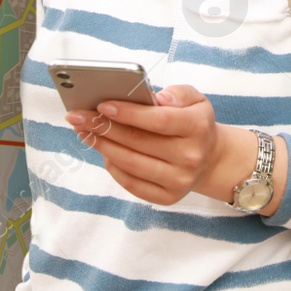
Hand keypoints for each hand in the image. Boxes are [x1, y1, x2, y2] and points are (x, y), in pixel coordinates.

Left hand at [67, 83, 237, 205]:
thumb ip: (177, 93)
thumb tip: (157, 98)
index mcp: (198, 128)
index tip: (101, 105)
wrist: (211, 159)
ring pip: (130, 163)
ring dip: (102, 146)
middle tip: (79, 116)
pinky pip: (132, 183)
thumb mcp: (196, 99)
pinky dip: (113, 167)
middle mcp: (190, 157)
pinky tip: (103, 152)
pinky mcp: (167, 198)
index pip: (158, 120)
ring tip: (84, 132)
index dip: (128, 113)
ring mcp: (179, 181)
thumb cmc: (195, 123)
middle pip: (138, 142)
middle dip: (103, 127)